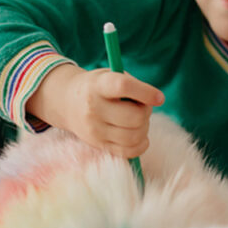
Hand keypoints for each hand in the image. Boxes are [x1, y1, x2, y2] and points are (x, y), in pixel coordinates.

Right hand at [30, 64, 164, 157]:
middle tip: (143, 106)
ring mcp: (94, 130)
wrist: (67, 102)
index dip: (145, 92)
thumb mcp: (110, 75)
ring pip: (133, 136)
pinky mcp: (98, 145)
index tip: (159, 98)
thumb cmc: (99, 86)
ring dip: (145, 128)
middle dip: (146, 111)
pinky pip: (128, 152)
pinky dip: (141, 145)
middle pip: (134, 117)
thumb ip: (132, 85)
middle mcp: (94, 108)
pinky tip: (140, 135)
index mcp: (98, 85)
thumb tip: (155, 101)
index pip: (122, 86)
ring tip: (139, 120)